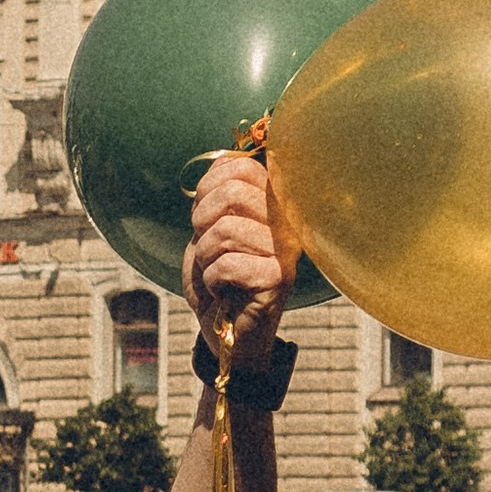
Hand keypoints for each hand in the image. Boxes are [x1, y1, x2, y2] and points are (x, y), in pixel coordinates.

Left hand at [185, 148, 289, 370]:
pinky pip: (227, 265)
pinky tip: (225, 291)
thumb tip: (223, 161)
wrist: (223, 330)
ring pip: (225, 230)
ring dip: (206, 257)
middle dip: (202, 224)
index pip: (239, 167)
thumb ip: (217, 194)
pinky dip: (212, 280)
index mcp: (273, 202)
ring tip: (218, 273)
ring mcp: (287, 249)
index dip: (207, 189)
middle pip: (232, 192)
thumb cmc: (217, 278)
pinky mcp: (279, 279)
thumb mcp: (208, 228)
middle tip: (210, 251)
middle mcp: (288, 220)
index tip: (206, 219)